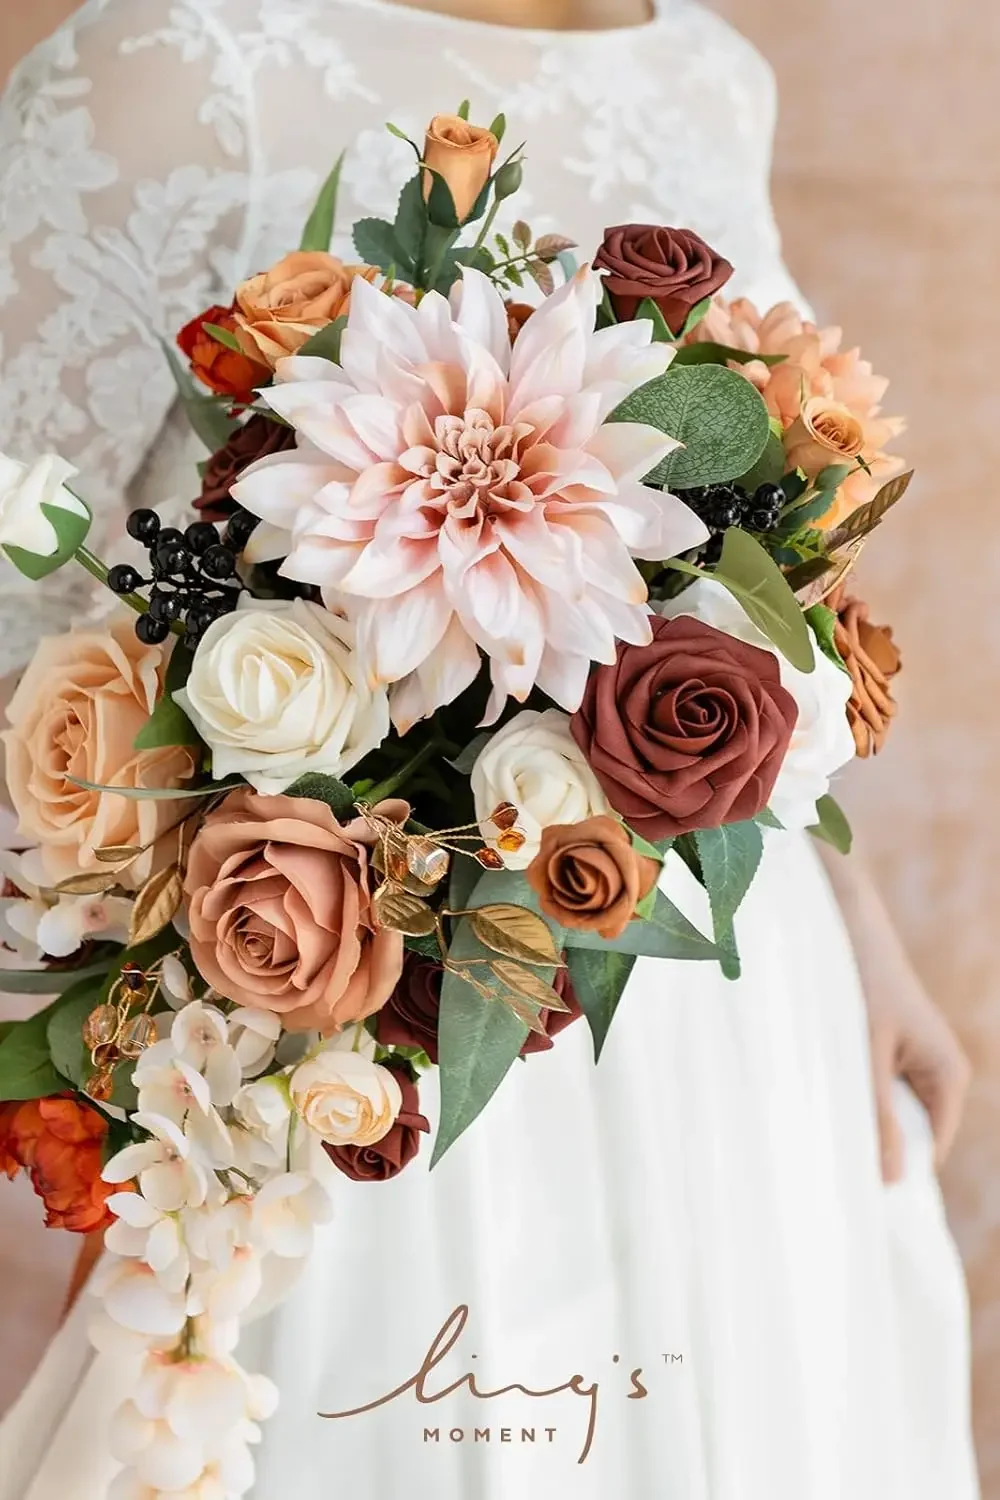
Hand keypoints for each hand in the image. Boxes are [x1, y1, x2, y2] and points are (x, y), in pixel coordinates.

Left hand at [815, 838, 970, 1183]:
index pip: (930, 1153)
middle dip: (869, 1148)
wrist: (847, 921)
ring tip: (813, 1130)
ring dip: (852, 1121)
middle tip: (821, 1167)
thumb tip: (890, 1178)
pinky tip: (814, 1099)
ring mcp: (911, 1065)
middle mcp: (937, 1075)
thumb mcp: (864, 1050)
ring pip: (884, 1115)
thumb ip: (876, 1112)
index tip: (850, 1198)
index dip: (894, 1175)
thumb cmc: (860, 978)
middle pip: (907, 1137)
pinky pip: (869, 1093)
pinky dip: (845, 1098)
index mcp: (948, 1078)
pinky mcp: (885, 1053)